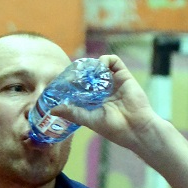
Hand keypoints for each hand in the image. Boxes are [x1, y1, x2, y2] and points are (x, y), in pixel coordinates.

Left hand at [50, 54, 172, 161]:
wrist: (134, 127)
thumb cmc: (112, 127)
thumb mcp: (88, 120)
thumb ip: (72, 113)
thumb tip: (52, 110)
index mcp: (94, 101)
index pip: (80, 87)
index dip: (71, 82)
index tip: (62, 81)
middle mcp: (103, 90)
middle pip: (89, 75)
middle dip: (80, 72)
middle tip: (72, 74)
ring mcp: (113, 82)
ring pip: (100, 66)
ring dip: (92, 65)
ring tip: (86, 72)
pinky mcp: (124, 76)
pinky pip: (114, 61)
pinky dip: (104, 60)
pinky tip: (98, 67)